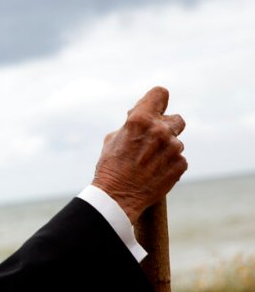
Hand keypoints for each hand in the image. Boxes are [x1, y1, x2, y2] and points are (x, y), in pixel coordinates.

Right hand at [92, 86, 187, 222]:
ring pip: (176, 142)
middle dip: (167, 127)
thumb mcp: (113, 139)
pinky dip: (170, 164)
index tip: (155, 108)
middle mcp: (159, 131)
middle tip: (155, 139)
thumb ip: (131, 125)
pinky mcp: (181, 165)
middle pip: (176, 119)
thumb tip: (139, 117)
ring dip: (166, 149)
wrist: (116, 198)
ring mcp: (173, 148)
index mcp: (140, 120)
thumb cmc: (110, 168)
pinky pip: (179, 159)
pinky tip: (155, 172)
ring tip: (149, 163)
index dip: (157, 101)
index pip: (160, 93)